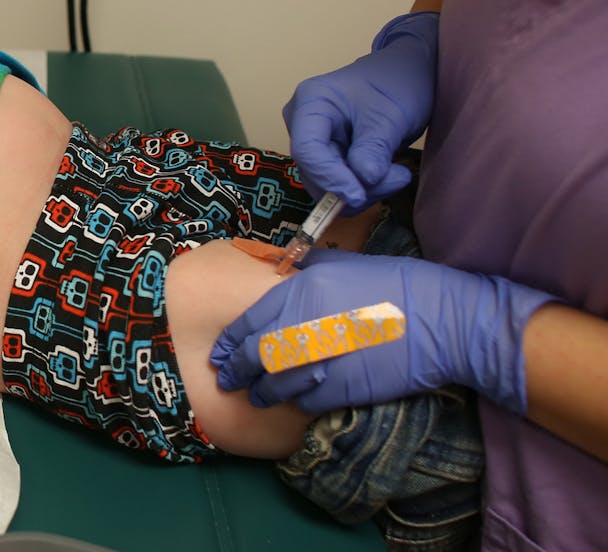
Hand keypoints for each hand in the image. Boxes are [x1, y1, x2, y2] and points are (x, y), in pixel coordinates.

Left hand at [210, 249, 555, 414]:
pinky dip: (297, 401)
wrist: (444, 320)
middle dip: (237, 371)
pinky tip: (297, 400)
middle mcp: (302, 326)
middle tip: (230, 380)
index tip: (223, 352)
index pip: (249, 322)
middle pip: (254, 356)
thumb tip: (287, 272)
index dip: (231, 342)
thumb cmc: (397, 284)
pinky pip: (305, 400)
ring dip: (262, 392)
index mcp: (300, 292)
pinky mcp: (344, 388)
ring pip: (275, 384)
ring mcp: (321, 360)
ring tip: (257, 396)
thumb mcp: (345, 264)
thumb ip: (309, 269)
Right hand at [282, 12, 438, 210]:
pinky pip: (337, 183)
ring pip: (325, 184)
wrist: (407, 76)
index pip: (307, 149)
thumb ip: (374, 148)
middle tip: (397, 178)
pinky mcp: (327, 155)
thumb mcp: (391, 115)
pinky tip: (389, 174)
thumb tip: (363, 181)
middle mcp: (303, 123)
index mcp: (311, 102)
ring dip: (363, 190)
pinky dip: (364, 187)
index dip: (329, 177)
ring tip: (398, 174)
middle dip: (352, 185)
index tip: (358, 196)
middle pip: (314, 171)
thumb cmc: (398, 84)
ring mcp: (313, 141)